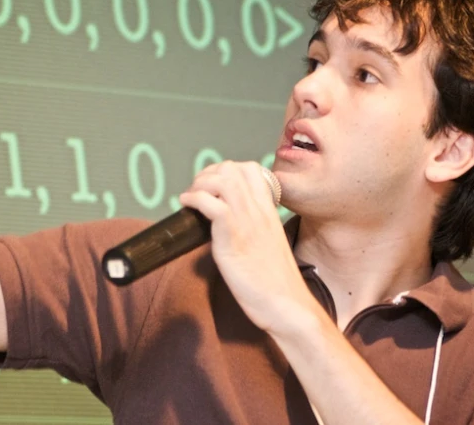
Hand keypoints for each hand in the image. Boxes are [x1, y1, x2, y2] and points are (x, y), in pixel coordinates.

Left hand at [178, 161, 316, 335]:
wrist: (286, 304)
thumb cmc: (275, 283)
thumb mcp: (268, 245)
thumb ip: (254, 230)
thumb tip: (227, 228)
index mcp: (269, 210)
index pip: (251, 169)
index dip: (228, 170)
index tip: (214, 185)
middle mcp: (259, 209)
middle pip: (232, 168)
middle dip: (209, 174)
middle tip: (198, 192)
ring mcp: (246, 220)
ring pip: (221, 179)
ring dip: (200, 184)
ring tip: (191, 198)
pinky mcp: (233, 235)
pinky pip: (209, 203)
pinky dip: (193, 199)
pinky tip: (186, 206)